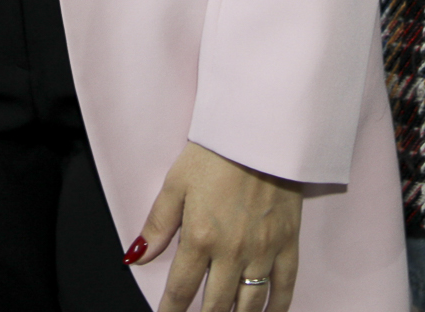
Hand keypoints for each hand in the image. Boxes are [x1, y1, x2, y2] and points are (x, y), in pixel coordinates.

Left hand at [132, 141, 303, 310]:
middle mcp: (232, 252)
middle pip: (216, 305)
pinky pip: (285, 287)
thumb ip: (157, 226)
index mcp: (200, 238)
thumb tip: (136, 257)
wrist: (261, 131)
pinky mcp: (288, 243)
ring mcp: (263, 250)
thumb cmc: (216, 152)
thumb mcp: (175, 184)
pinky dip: (277, 307)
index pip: (181, 290)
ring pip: (250, 304)